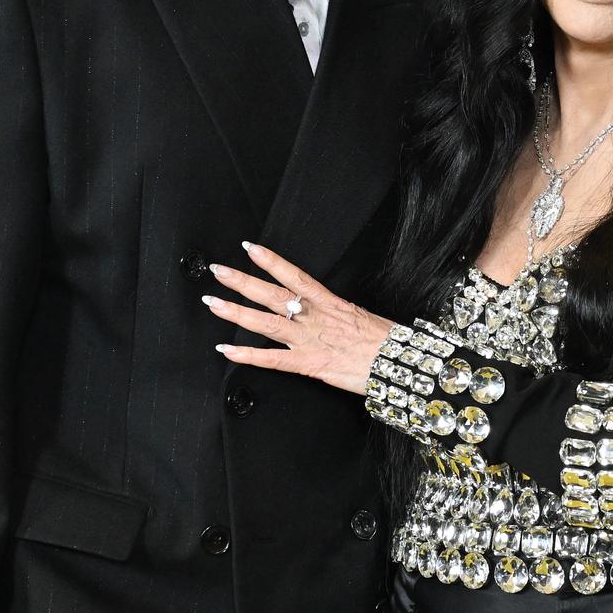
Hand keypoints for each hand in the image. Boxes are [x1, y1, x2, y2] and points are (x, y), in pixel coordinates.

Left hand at [204, 242, 393, 395]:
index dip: (272, 261)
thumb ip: (339, 315)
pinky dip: (248, 355)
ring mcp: (309, 339)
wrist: (399, 363)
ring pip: (266, 322)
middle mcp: (314, 317)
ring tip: (213, 304)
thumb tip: (329, 314)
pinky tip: (228, 351)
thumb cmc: (386, 342)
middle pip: (272, 295)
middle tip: (219, 271)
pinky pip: (272, 359)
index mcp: (329, 303)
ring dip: (236, 312)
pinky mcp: (309, 363)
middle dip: (243, 282)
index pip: (294, 276)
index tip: (251, 248)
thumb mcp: (361, 318)